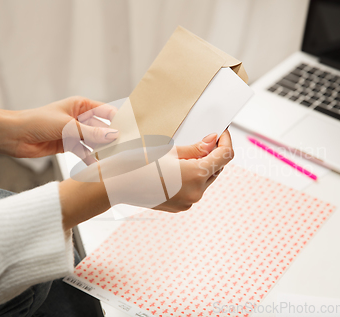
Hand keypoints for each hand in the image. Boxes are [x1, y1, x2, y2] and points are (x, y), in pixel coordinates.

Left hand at [0, 96, 117, 157]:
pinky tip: (99, 167)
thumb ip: (91, 132)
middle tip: (128, 147)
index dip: (119, 119)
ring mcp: (75, 132)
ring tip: (117, 159)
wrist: (13, 136)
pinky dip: (91, 159)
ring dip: (103, 150)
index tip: (133, 130)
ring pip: (95, 141)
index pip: (106, 111)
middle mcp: (80, 117)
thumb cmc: (37, 122)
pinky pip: (85, 152)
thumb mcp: (67, 126)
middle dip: (113, 137)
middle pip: (102, 127)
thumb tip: (114, 135)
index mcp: (81, 105)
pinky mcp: (69, 145)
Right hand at [58, 130, 233, 229]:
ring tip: (185, 153)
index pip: (225, 156)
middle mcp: (195, 193)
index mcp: (195, 176)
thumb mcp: (169, 150)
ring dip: (202, 166)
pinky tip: (177, 167)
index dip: (225, 141)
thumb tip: (213, 141)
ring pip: (205, 180)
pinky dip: (191, 177)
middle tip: (203, 138)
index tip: (221, 132)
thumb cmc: (136, 163)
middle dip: (213, 153)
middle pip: (216, 169)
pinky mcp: (179, 206)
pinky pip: (193, 189)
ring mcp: (187, 202)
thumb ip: (195, 148)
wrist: (114, 185)